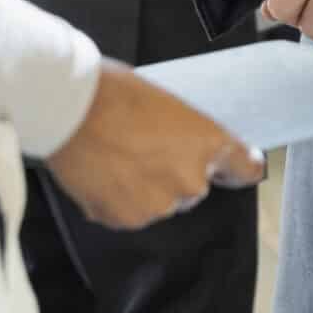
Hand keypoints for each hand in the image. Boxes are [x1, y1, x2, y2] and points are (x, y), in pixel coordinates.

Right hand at [46, 64, 266, 231]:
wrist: (68, 110)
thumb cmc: (111, 93)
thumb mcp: (164, 103)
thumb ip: (184, 133)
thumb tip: (182, 145)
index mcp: (208, 142)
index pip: (244, 168)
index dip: (238, 167)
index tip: (238, 169)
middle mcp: (191, 179)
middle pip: (192, 186)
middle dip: (171, 173)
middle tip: (140, 148)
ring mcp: (159, 204)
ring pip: (159, 202)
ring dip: (143, 188)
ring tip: (115, 158)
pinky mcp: (126, 219)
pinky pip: (127, 213)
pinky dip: (116, 200)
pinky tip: (101, 172)